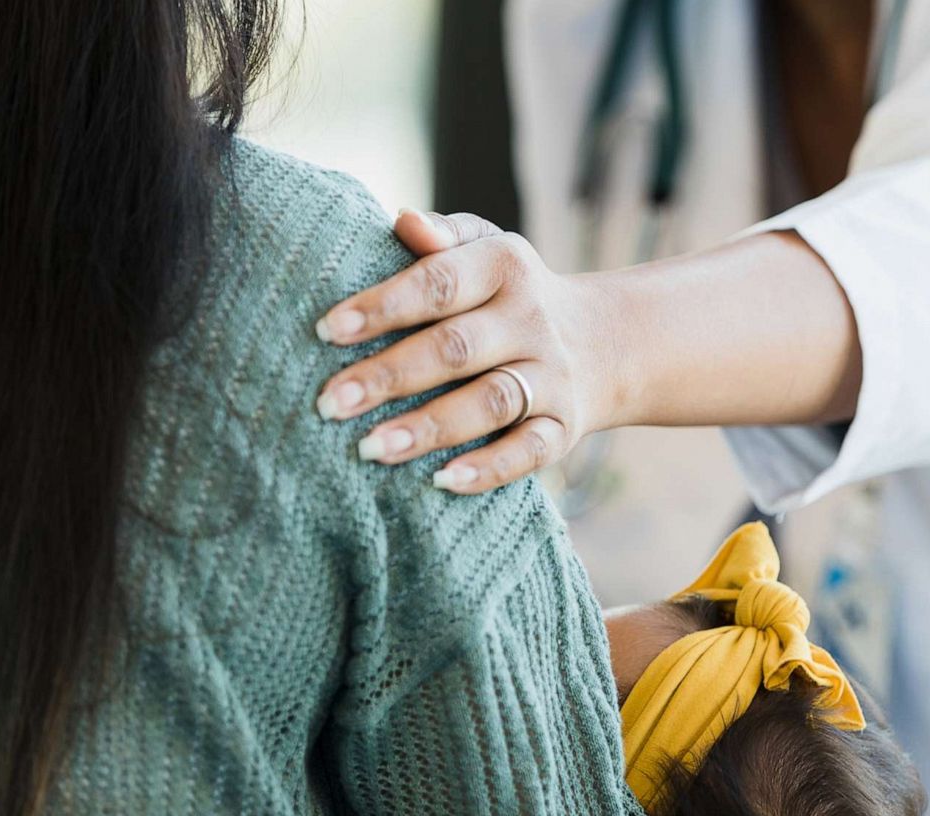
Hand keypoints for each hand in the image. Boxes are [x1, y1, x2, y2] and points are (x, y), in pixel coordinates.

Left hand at [314, 211, 622, 493]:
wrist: (603, 344)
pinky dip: (489, 469)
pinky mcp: (564, 427)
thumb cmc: (508, 295)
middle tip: (329, 403)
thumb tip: (403, 220)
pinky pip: (531, 451)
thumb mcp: (484, 250)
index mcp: (505, 267)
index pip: (440, 283)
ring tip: (369, 448)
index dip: (383, 307)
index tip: (326, 331)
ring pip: (491, 402)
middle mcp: (532, 321)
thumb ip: (442, 236)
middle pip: (457, 348)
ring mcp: (552, 377)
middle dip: (391, 376)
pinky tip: (442, 482)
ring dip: (430, 427)